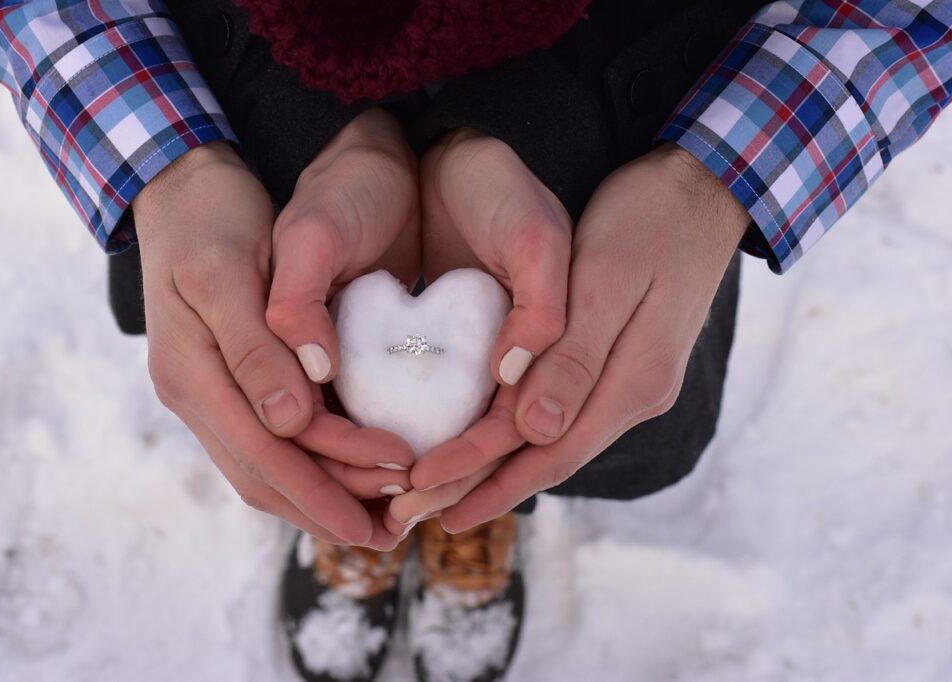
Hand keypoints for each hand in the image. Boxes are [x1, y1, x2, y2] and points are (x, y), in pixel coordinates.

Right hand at [134, 110, 418, 548]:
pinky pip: (269, 441)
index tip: (381, 509)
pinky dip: (311, 464)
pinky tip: (351, 471)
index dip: (323, 486)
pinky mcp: (229, 381)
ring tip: (380, 516)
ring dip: (322, 495)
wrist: (184, 186)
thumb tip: (290, 425)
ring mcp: (210, 391)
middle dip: (328, 507)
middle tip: (392, 532)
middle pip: (264, 474)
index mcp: (191, 373)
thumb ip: (255, 348)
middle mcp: (196, 394)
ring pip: (265, 467)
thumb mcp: (229, 271)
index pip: (263, 452)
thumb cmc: (210, 217)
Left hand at [407, 143, 749, 532]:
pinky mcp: (617, 361)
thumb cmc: (650, 221)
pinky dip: (515, 433)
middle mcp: (632, 394)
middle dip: (478, 487)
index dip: (484, 478)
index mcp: (632, 382)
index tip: (423, 496)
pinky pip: (559, 411)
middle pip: (546, 458)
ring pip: (550, 439)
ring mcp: (627, 381)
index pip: (549, 451)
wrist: (702, 188)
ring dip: (493, 467)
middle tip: (411, 512)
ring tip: (436, 490)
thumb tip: (536, 432)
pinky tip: (483, 439)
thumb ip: (577, 357)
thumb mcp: (609, 280)